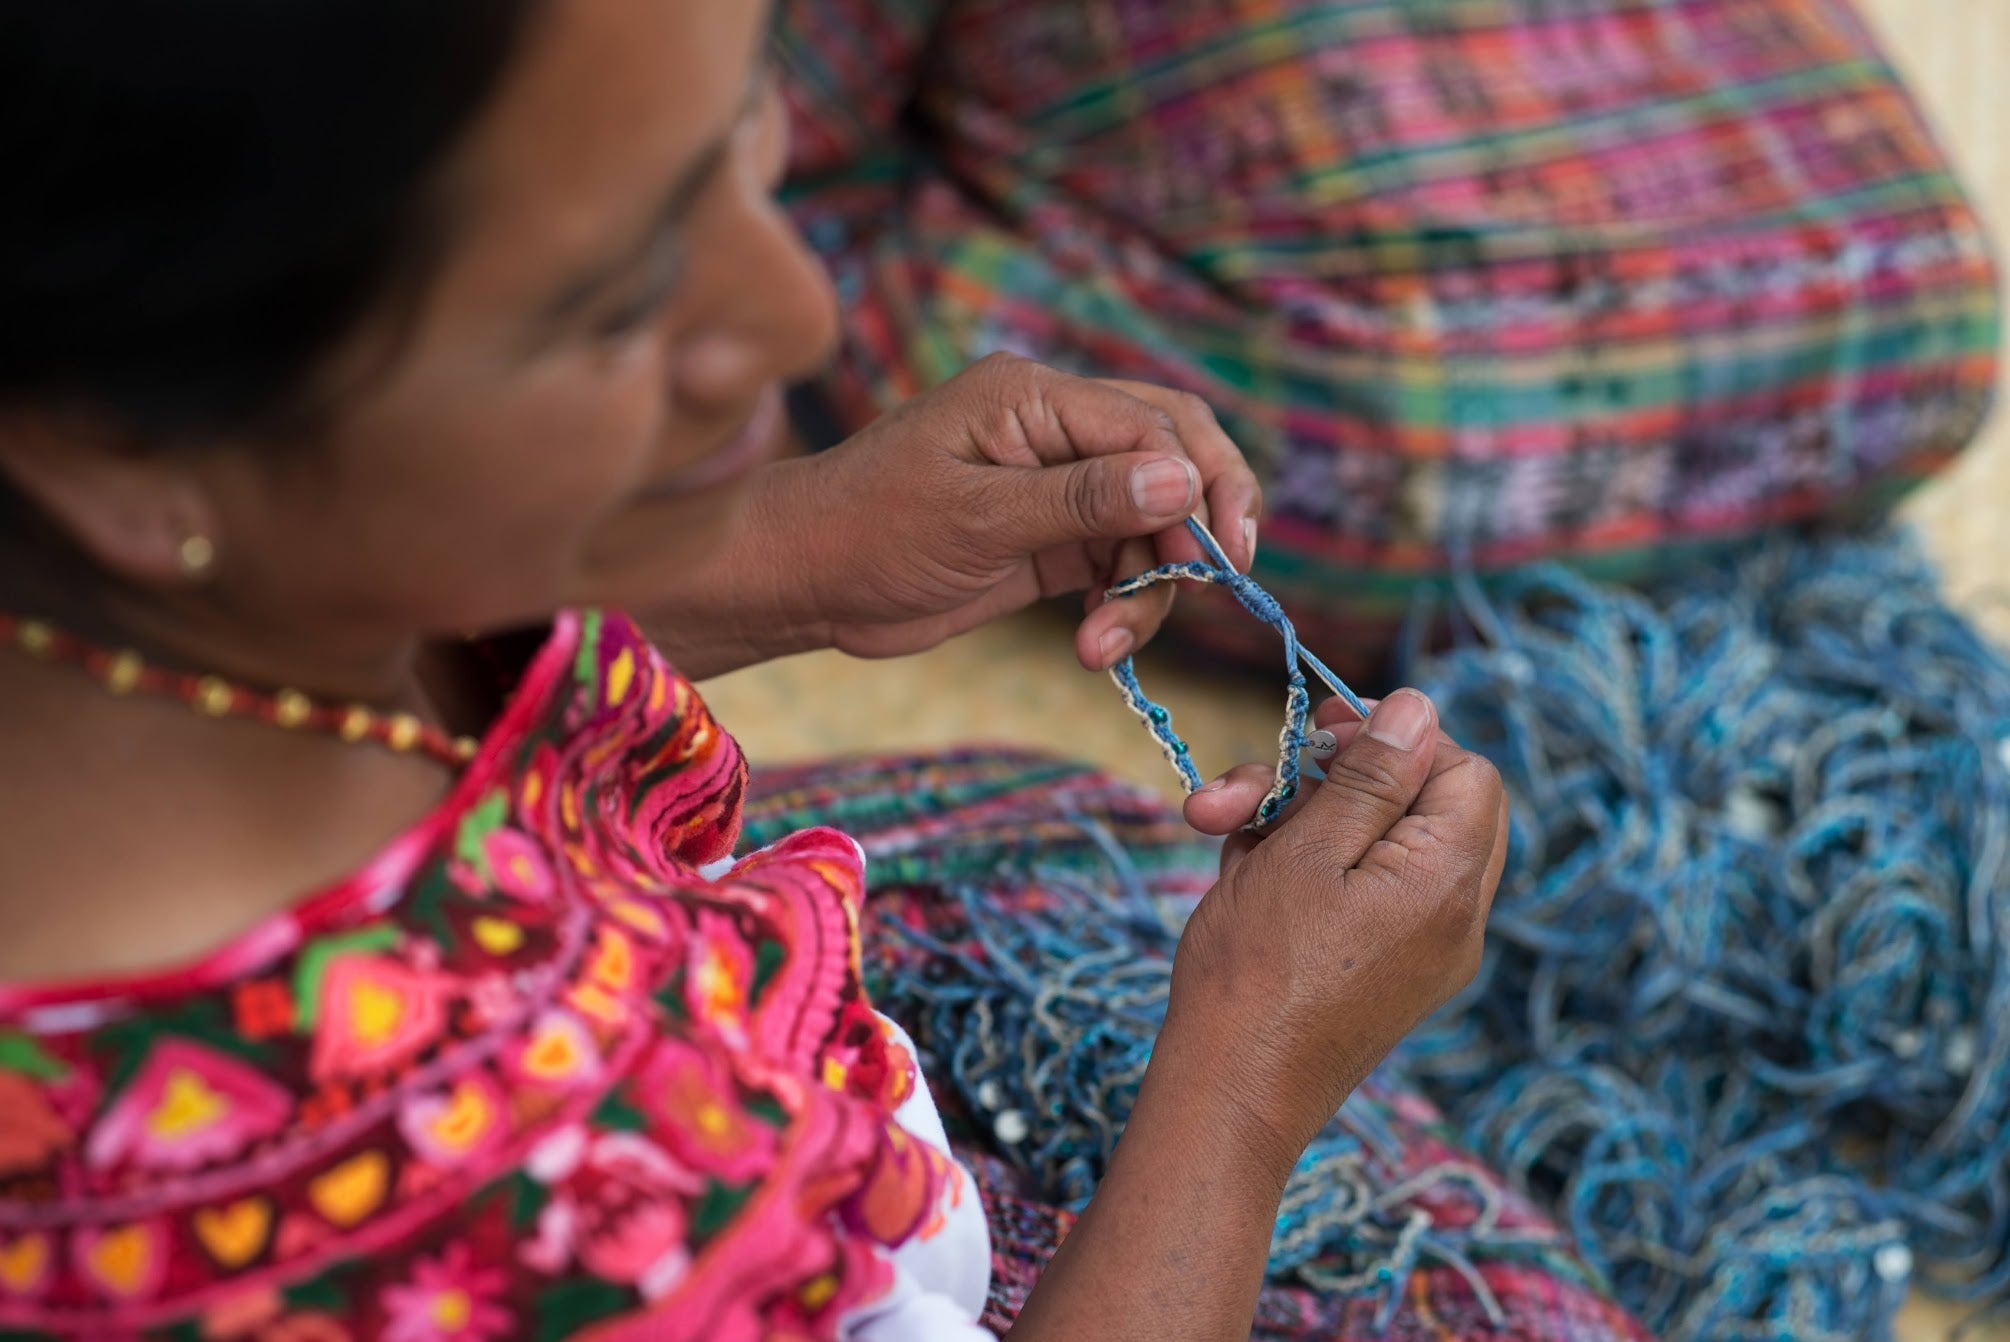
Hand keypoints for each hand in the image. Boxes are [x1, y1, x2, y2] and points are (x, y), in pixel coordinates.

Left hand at [708, 355, 1261, 673]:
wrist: (805, 581)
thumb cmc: (870, 531)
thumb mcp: (978, 516)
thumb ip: (1082, 499)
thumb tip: (1181, 481)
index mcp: (1034, 396)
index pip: (1153, 422)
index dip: (1199, 484)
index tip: (1215, 556)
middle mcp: (1055, 430)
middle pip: (1171, 458)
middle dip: (1199, 524)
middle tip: (1214, 586)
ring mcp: (1055, 487)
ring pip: (1150, 524)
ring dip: (1148, 588)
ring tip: (1104, 646)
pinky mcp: (1048, 541)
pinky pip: (1117, 562)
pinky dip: (1122, 605)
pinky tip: (1096, 646)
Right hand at [1165, 689, 1509, 1166]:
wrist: (1227, 1093)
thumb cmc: (1256, 969)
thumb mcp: (1307, 849)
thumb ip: (1370, 775)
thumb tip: (1420, 706)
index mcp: (1448, 880)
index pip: (1464, 769)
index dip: (1396, 739)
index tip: (1323, 734)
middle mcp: (1454, 918)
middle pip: (1425, 803)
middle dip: (1340, 775)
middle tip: (1276, 772)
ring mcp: (1421, 950)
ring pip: (1380, 844)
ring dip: (1300, 817)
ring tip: (1219, 823)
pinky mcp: (1384, 972)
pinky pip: (1364, 892)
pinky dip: (1306, 868)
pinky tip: (1240, 871)